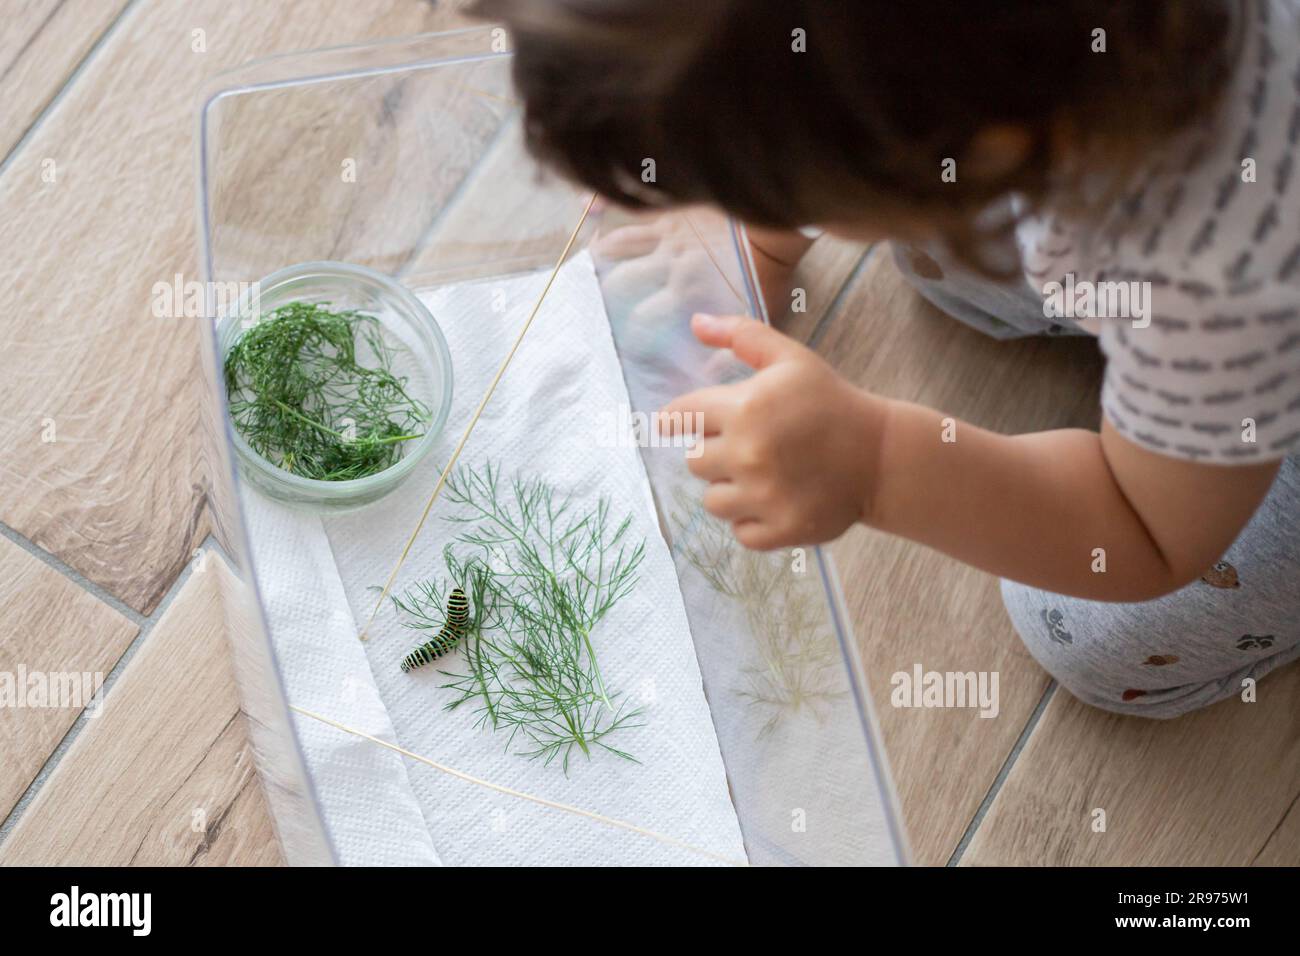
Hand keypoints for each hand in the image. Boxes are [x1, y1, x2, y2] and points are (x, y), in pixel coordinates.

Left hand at [661, 313, 887, 549]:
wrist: (880, 454)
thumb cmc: (830, 401)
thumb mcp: (790, 359)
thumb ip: (741, 336)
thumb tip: (696, 323)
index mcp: (745, 408)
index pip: (680, 417)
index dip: (680, 419)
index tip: (684, 423)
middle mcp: (748, 454)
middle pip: (695, 462)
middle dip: (714, 452)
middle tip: (746, 446)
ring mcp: (764, 496)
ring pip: (713, 501)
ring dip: (730, 489)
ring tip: (759, 475)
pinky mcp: (781, 529)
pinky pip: (740, 532)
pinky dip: (752, 520)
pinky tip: (773, 500)